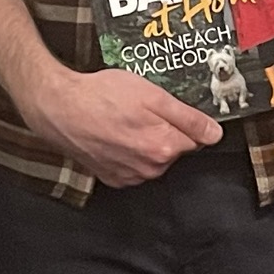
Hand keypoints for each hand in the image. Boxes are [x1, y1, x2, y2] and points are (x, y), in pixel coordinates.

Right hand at [22, 65, 220, 188]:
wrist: (58, 108)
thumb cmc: (101, 97)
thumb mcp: (152, 96)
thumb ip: (188, 117)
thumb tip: (214, 133)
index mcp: (164, 147)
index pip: (197, 139)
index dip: (184, 120)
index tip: (168, 109)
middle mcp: (150, 168)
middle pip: (174, 149)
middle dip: (165, 130)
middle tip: (142, 110)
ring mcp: (130, 176)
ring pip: (153, 158)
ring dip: (146, 141)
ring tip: (124, 120)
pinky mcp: (113, 177)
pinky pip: (133, 166)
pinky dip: (129, 152)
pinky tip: (114, 134)